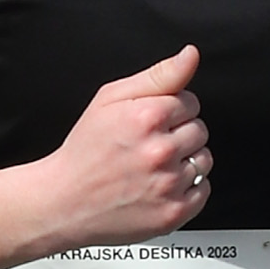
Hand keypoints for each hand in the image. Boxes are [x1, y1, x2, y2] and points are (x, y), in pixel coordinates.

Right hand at [51, 44, 210, 239]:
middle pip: (200, 131)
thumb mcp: (110, 99)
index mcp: (146, 117)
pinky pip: (203, 190)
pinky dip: (187, 189)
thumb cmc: (86, 149)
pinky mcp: (173, 213)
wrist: (65, 202)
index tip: (150, 123)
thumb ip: (158, 76)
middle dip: (178, 134)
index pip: (190, 102)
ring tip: (153, 167)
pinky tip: (160, 186)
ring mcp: (168, 185)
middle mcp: (160, 151)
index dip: (171, 110)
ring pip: (204, 160)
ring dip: (186, 161)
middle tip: (147, 146)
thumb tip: (191, 55)